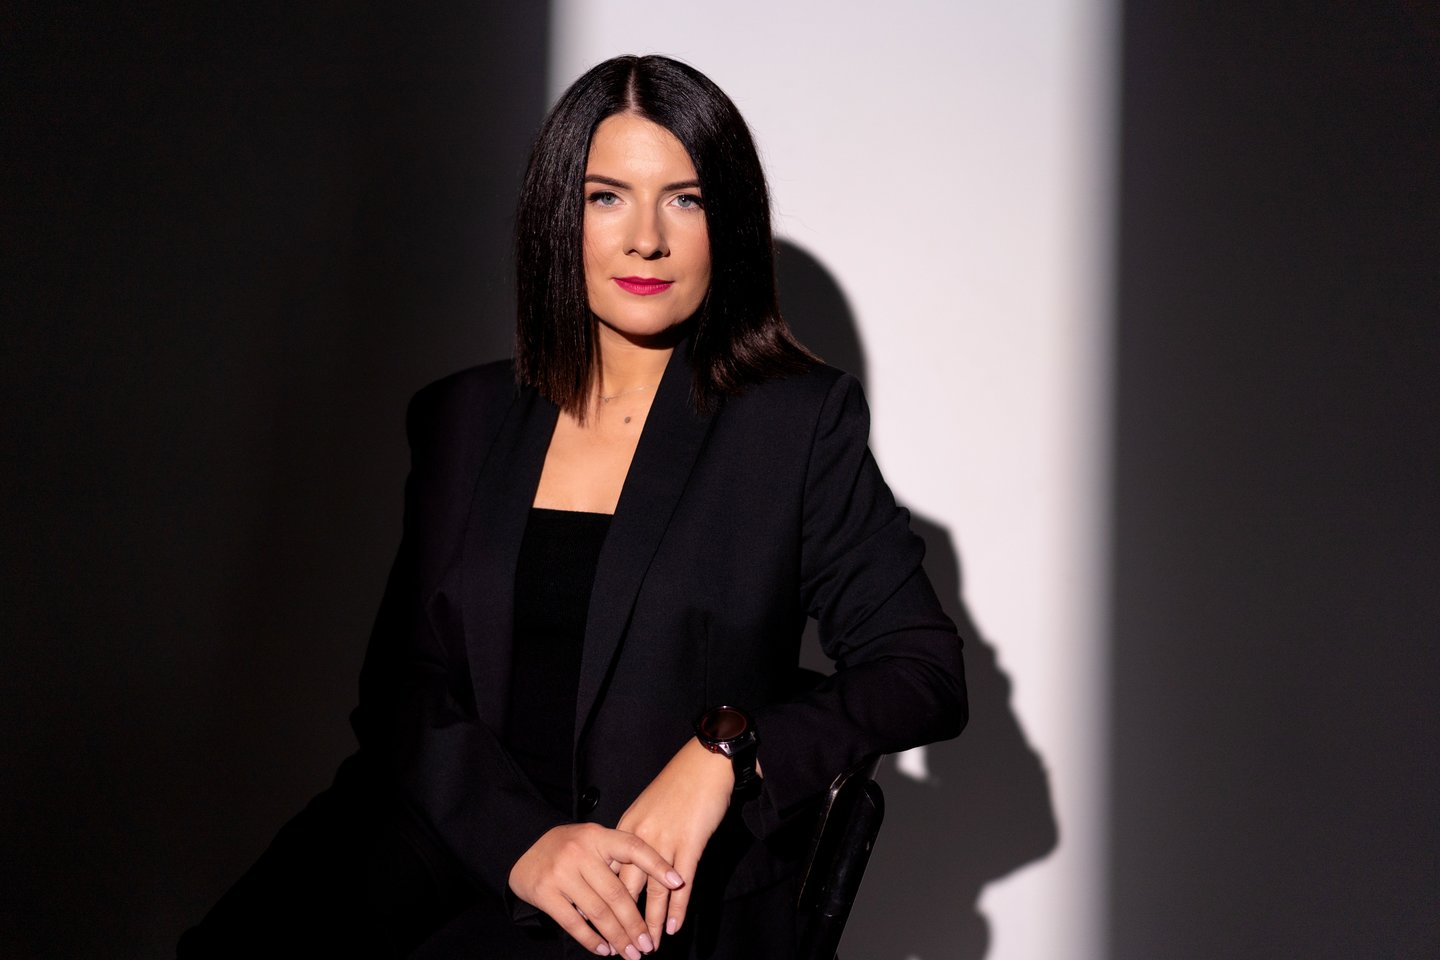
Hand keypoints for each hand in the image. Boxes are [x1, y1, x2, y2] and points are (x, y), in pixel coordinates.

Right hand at [509, 822, 683, 957]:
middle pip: (617, 893)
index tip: (678, 882)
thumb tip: (654, 886)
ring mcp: (561, 872)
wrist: (522, 848)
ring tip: (630, 953)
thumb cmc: (567, 847)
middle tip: (648, 945)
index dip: (657, 865)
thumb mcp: (592, 841)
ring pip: (598, 912)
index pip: (633, 848)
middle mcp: (580, 852)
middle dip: (635, 923)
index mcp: (598, 836)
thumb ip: (616, 858)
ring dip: (617, 937)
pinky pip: (574, 922)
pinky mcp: (545, 892)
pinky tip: (604, 949)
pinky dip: (591, 939)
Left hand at [615, 738, 734, 948]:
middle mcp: (640, 838)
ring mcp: (665, 841)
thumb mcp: (647, 809)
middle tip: (621, 948)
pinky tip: (675, 927)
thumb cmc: (678, 785)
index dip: (602, 900)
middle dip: (623, 922)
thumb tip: (630, 864)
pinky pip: (681, 883)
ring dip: (651, 923)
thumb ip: (637, 836)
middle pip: (626, 888)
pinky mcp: (690, 844)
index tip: (597, 925)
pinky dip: (678, 908)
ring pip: (653, 892)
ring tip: (648, 948)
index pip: (607, 872)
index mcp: (626, 828)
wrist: (704, 764)